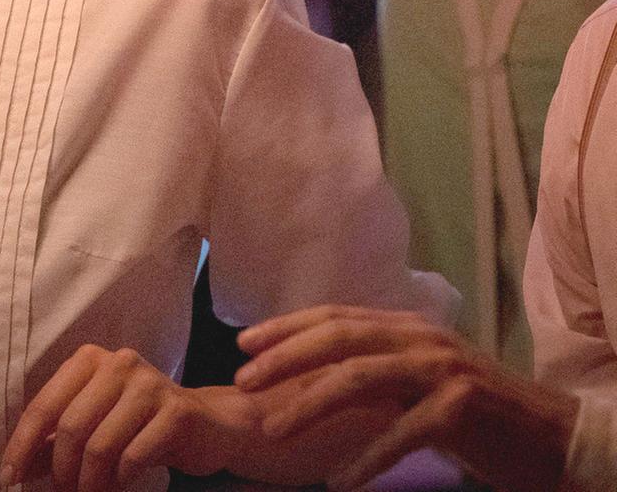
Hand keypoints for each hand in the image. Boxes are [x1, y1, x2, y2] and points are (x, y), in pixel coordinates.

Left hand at [0, 344, 248, 491]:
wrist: (209, 426)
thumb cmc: (139, 425)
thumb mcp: (93, 426)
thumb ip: (53, 442)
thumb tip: (14, 469)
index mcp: (88, 360)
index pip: (43, 406)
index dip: (21, 445)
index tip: (8, 477)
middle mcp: (118, 363)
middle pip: (69, 428)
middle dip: (61, 471)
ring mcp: (150, 384)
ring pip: (100, 446)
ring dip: (89, 482)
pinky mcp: (177, 412)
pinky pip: (132, 457)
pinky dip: (119, 481)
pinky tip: (119, 486)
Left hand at [236, 304, 577, 491]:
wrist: (548, 438)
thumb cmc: (473, 415)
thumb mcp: (415, 382)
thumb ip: (372, 371)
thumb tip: (308, 374)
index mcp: (407, 327)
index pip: (335, 317)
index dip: (286, 328)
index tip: (244, 344)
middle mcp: (422, 338)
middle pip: (339, 337)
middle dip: (284, 357)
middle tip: (243, 381)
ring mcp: (443, 370)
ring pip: (359, 378)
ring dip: (309, 406)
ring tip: (273, 431)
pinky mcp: (460, 409)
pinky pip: (399, 434)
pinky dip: (364, 458)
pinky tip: (338, 481)